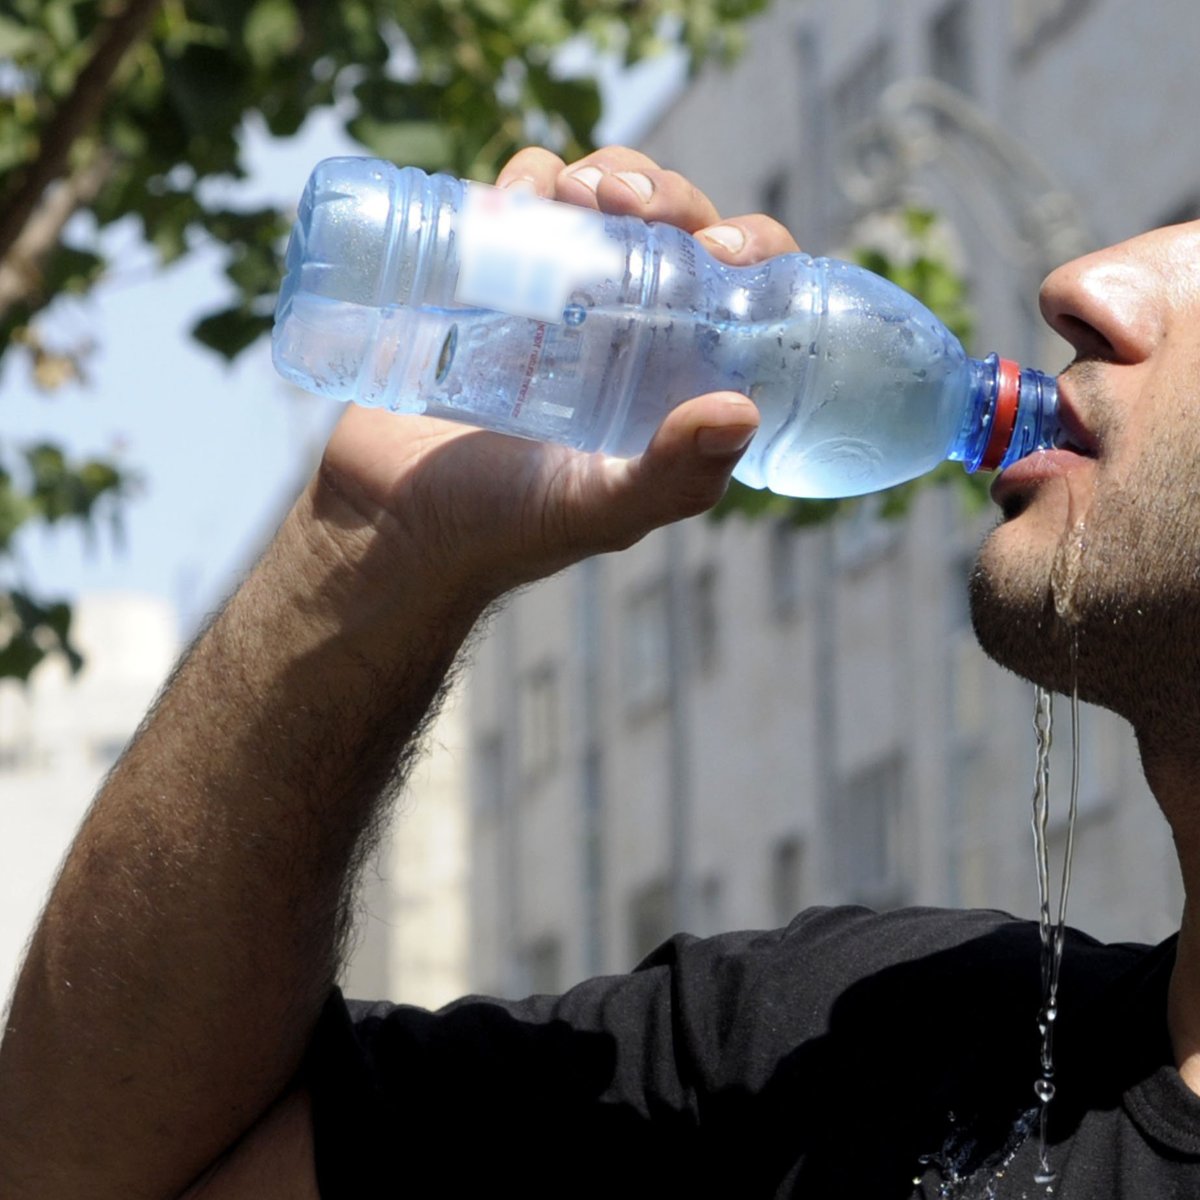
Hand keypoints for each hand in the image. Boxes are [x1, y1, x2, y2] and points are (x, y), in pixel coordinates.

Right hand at [316, 147, 801, 612]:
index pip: (739, 301)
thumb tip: (742, 409)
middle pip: (674, 233)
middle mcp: (624, 338)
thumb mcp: (596, 510)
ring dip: (603, 175)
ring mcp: (553, 304)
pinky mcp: (486, 280)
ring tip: (572, 195)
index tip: (718, 248)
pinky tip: (515, 198)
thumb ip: (672, 480)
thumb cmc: (499, 529)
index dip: (750, 255)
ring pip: (603, 206)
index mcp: (670, 386)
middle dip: (664, 197)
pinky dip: (529, 179)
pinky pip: (523, 204)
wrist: (385, 523)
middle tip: (627, 205)